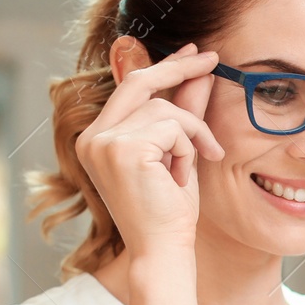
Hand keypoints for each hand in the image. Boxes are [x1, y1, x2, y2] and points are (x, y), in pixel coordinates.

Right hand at [75, 41, 224, 256]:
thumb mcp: (178, 155)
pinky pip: (173, 127)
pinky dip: (188, 150)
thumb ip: (184, 114)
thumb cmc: (170, 212)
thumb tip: (198, 74)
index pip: (130, 88)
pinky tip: (180, 179)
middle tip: (212, 59)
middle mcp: (92, 137)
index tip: (192, 53)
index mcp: (97, 138)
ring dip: (190, 136)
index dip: (163, 67)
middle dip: (178, 68)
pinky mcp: (123, 149)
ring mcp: (103, 142)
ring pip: (164, 108)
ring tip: (187, 170)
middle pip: (139, 82)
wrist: (163, 251)